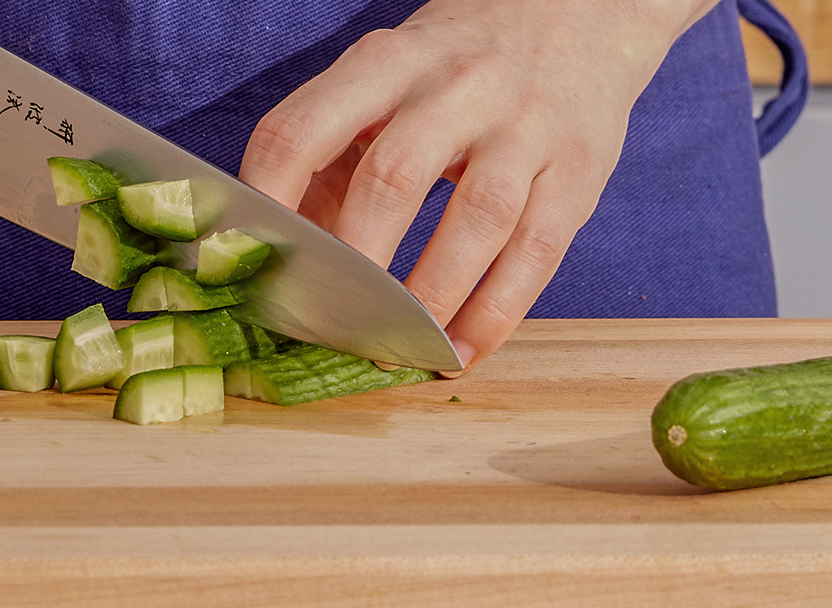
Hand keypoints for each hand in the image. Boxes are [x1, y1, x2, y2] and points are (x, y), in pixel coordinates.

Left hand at [240, 0, 718, 372]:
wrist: (577, 17)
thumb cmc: (460, 65)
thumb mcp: (388, 80)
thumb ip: (334, 155)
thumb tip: (283, 256)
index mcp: (386, 61)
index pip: (302, 129)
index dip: (267, 202)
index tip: (253, 263)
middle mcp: (457, 85)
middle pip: (393, 177)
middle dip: (355, 265)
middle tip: (331, 325)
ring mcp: (525, 127)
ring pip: (477, 219)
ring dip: (431, 297)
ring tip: (400, 350)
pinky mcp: (578, 171)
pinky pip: (535, 253)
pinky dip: (494, 313)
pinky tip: (462, 352)